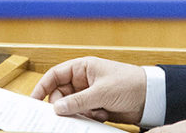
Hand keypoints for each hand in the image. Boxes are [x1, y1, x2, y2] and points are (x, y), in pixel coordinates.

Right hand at [30, 56, 145, 123]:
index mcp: (82, 67)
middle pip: (60, 94)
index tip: (33, 100)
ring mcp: (89, 94)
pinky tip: (102, 115)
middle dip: (65, 105)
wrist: (152, 97)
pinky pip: (82, 114)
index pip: (55, 75)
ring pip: (71, 107)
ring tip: (96, 112)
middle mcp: (83, 80)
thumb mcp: (102, 92)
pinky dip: (89, 118)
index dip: (42, 86)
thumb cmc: (130, 84)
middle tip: (72, 112)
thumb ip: (78, 101)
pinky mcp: (96, 106)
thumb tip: (57, 108)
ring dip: (80, 113)